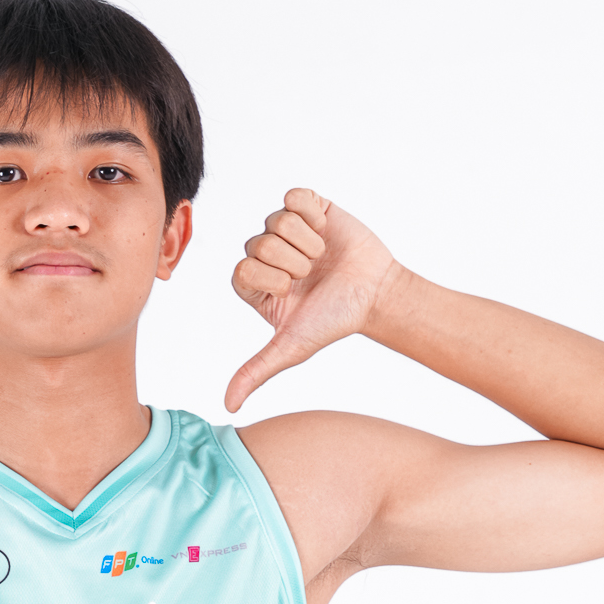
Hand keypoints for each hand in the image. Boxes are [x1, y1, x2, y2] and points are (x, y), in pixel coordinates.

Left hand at [225, 188, 396, 411]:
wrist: (375, 294)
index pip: (242, 268)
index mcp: (253, 283)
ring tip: (322, 257)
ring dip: (307, 242)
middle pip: (260, 242)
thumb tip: (228, 406)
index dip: (272, 278)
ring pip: (277, 219)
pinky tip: (325, 231)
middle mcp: (264, 254)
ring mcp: (285, 229)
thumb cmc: (333, 321)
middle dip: (294, 262)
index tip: (294, 290)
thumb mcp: (291, 347)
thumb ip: (256, 370)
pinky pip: (295, 197)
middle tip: (312, 275)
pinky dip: (313, 215)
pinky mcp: (308, 207)